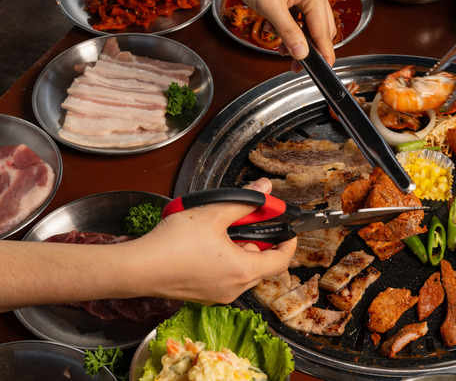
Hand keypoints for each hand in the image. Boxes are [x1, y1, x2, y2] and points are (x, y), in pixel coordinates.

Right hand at [131, 178, 296, 304]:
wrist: (136, 268)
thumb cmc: (171, 245)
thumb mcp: (213, 214)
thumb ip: (244, 201)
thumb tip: (264, 189)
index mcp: (243, 271)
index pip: (282, 261)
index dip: (289, 242)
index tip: (287, 229)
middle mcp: (234, 289)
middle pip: (262, 266)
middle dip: (260, 242)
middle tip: (248, 222)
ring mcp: (217, 296)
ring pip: (243, 271)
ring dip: (241, 250)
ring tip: (223, 230)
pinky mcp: (202, 295)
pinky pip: (225, 278)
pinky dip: (226, 261)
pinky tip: (208, 244)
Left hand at [224, 0, 336, 69]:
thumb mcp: (270, 7)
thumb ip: (288, 32)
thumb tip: (302, 53)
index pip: (324, 30)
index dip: (323, 52)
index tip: (324, 69)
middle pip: (320, 30)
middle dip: (308, 48)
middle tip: (296, 64)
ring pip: (310, 27)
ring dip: (297, 40)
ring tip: (281, 49)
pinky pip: (301, 20)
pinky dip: (291, 30)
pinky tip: (277, 33)